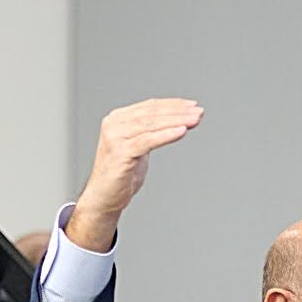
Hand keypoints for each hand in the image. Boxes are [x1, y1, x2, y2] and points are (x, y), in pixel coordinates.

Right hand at [67, 98, 203, 251]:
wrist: (104, 197)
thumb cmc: (121, 174)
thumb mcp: (138, 147)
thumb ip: (149, 133)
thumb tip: (175, 122)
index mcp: (118, 119)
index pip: (150, 106)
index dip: (173, 105)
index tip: (192, 106)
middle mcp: (114, 124)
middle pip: (152, 114)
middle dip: (178, 112)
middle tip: (198, 112)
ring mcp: (116, 137)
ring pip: (152, 125)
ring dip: (176, 121)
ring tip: (194, 120)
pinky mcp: (120, 152)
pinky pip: (148, 141)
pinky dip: (166, 135)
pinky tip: (182, 131)